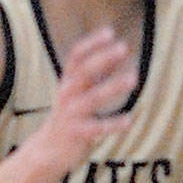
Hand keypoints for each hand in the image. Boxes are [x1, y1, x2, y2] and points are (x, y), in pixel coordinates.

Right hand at [39, 28, 137, 165]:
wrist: (48, 150)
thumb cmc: (69, 115)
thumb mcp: (79, 90)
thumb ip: (99, 71)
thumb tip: (118, 48)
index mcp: (68, 81)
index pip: (76, 56)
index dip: (92, 43)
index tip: (110, 32)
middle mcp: (67, 94)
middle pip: (83, 72)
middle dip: (103, 59)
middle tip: (124, 47)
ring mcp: (71, 113)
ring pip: (92, 97)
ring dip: (113, 86)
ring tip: (135, 77)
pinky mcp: (77, 134)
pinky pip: (97, 128)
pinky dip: (113, 124)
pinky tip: (130, 120)